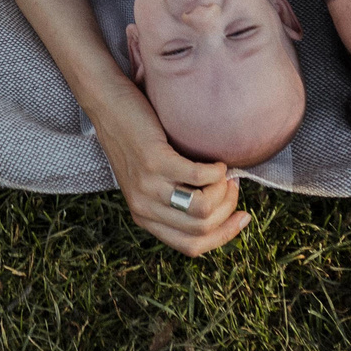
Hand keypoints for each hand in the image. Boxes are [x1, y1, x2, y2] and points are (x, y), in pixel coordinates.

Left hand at [91, 84, 249, 256]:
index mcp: (145, 218)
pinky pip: (199, 176)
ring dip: (223, 192)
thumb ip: (172, 199)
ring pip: (202, 209)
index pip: (191, 247)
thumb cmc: (135, 137)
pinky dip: (215, 170)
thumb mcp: (148, 180)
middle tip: (232, 185)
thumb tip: (219, 207)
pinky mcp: (154, 161)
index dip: (224, 236)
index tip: (243, 217)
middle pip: (201, 229)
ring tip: (223, 174)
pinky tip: (216, 161)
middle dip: (227, 209)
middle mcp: (144, 208)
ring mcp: (148, 186)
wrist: (107, 103)